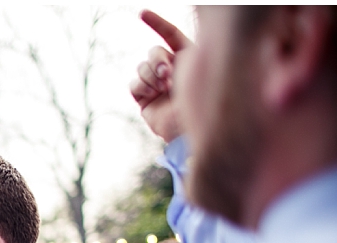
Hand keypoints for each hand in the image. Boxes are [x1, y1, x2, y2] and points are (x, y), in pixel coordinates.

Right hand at [129, 10, 192, 142]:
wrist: (191, 134)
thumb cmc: (203, 104)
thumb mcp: (196, 75)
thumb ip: (181, 59)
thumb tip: (165, 60)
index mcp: (188, 59)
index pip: (171, 35)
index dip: (157, 23)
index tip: (142, 13)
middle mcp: (171, 71)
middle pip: (154, 51)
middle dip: (157, 59)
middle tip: (167, 74)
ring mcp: (156, 85)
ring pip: (141, 66)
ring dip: (150, 75)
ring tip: (162, 87)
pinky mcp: (144, 99)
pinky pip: (134, 84)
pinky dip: (142, 87)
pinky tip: (153, 95)